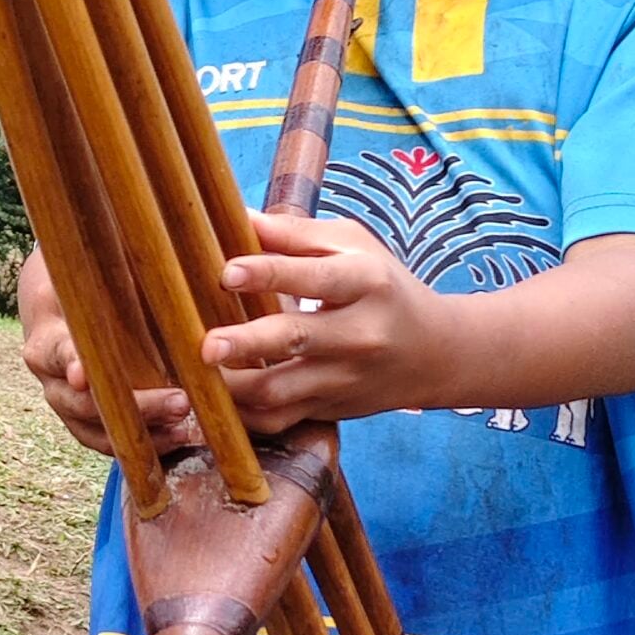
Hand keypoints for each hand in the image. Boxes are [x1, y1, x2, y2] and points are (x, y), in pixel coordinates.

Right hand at [18, 246, 197, 457]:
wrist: (61, 304)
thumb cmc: (87, 281)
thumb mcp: (96, 270)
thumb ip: (119, 270)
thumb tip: (155, 244)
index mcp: (47, 338)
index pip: (57, 353)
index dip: (71, 363)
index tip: (85, 374)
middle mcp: (50, 379)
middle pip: (82, 405)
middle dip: (132, 407)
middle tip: (179, 401)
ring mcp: (65, 405)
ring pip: (95, 433)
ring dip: (143, 435)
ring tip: (186, 428)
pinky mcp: (85, 422)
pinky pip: (110, 444)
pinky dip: (144, 447)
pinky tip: (181, 439)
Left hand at [206, 219, 634, 425]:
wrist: (437, 353)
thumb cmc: (384, 286)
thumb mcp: (354, 246)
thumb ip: (296, 233)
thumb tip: (236, 214)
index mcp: (366, 282)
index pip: (314, 278)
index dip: (269, 274)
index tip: (226, 271)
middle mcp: (360, 333)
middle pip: (296, 339)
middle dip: (247, 344)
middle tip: (205, 345)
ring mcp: (347, 378)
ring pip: (283, 391)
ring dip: (235, 385)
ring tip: (197, 373)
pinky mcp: (333, 409)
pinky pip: (282, 420)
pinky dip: (245, 416)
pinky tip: (215, 401)